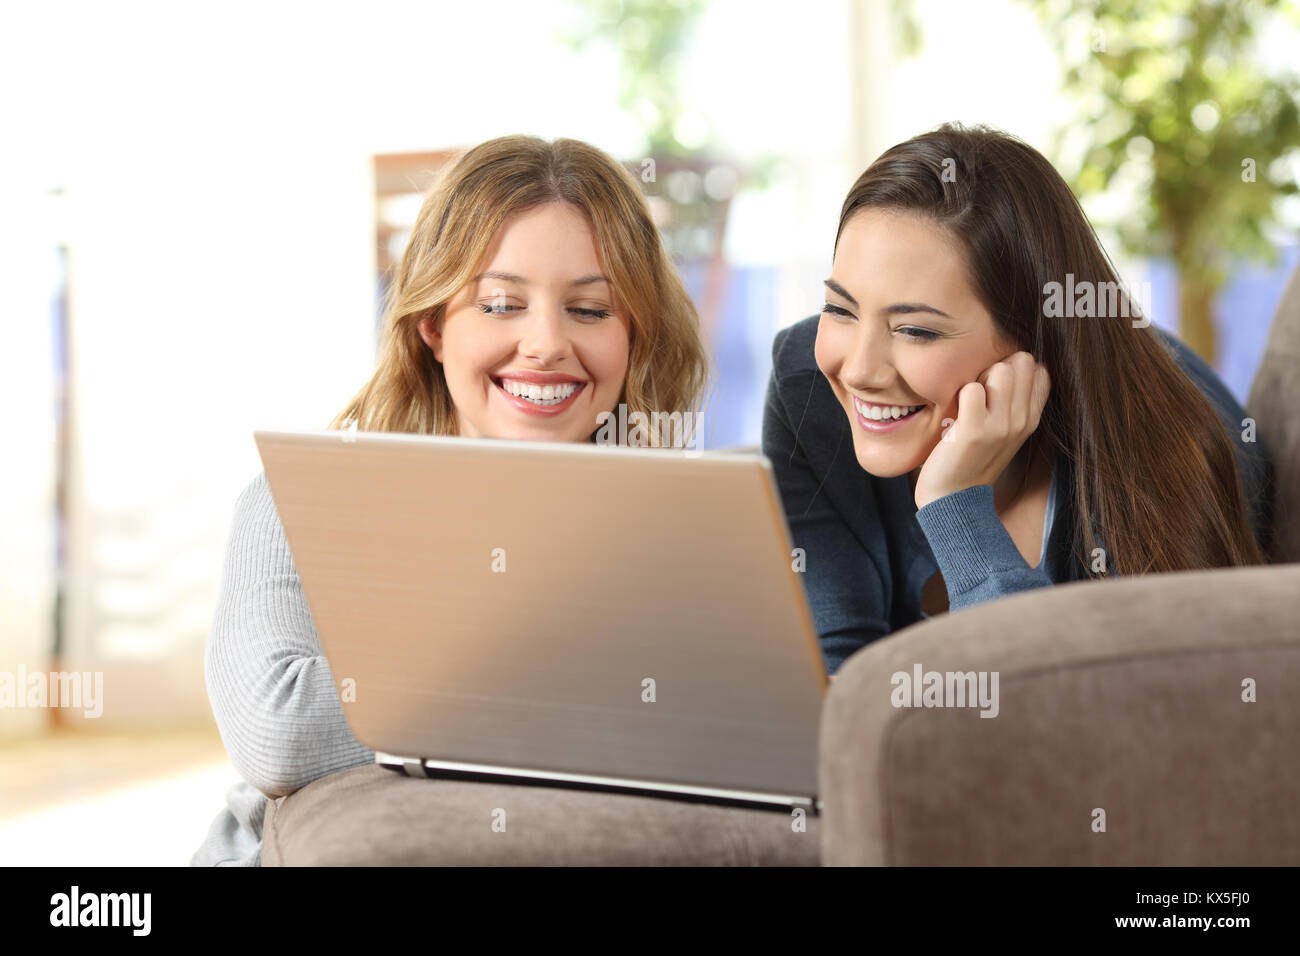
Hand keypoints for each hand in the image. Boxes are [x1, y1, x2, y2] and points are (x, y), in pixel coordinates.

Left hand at [912, 351, 1049, 509]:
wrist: (952, 499)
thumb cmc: (972, 459)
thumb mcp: (1005, 432)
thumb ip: (1016, 401)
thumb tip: (1025, 362)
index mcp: (1030, 419)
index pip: (1040, 370)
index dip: (1014, 367)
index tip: (995, 386)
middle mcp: (1021, 421)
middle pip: (1021, 362)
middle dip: (996, 367)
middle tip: (978, 391)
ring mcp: (1000, 427)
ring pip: (1001, 369)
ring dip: (979, 377)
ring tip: (968, 402)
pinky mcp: (975, 431)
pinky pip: (972, 388)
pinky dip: (960, 394)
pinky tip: (955, 413)